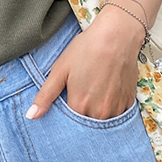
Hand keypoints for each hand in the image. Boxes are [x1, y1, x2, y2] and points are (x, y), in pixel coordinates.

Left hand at [26, 7, 142, 120]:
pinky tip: (107, 91)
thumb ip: (45, 95)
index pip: (69, 125)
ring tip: (94, 92)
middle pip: (86, 124)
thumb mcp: (60, 69)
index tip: (65, 102)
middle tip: (80, 94)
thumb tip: (31, 116)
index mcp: (80, 106)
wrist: (117, 36)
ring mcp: (117, 109)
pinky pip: (118, 115)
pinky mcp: (130, 102)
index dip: (65, 115)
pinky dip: (111, 108)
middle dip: (81, 115)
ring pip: (103, 121)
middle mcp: (100, 113)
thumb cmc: (86, 49)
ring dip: (96, 113)